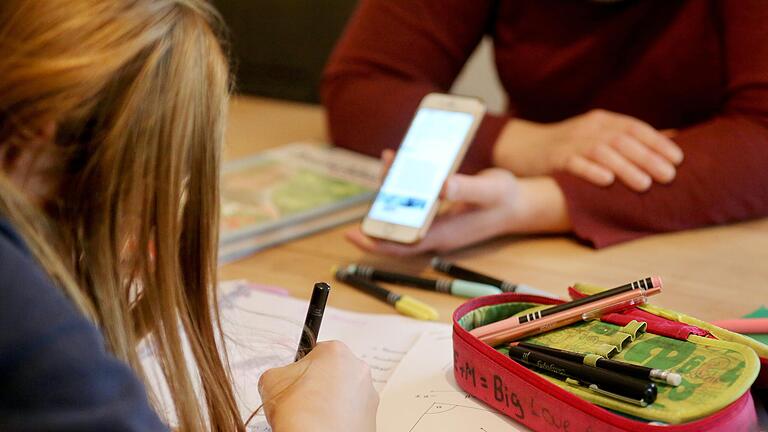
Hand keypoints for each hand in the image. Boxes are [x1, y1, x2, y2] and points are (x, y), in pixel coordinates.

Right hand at [258, 341, 377, 431]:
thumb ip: (279, 371)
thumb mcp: (271, 380)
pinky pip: (353, 413)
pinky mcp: (372, 417)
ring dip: (332, 402)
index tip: (296, 383)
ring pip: (346, 393)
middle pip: (334, 372)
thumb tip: (281, 378)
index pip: (316, 353)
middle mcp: (358, 368)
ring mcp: (368, 393)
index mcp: (335, 351)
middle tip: (304, 401)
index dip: (303, 370)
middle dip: (320, 384)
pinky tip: (326, 426)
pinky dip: (341, 419)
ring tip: (315, 417)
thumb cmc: (299, 411)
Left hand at [348, 168, 569, 255]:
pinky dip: (406, 187)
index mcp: (443, 234)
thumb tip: (441, 186)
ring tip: (389, 162)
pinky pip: (415, 204)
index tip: (353, 234)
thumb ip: (467, 188)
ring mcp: (437, 225)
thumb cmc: (505, 199)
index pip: (402, 245)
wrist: (521, 204)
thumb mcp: (490, 189)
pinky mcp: (440, 214)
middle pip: (397, 228)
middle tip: (378, 174)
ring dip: (393, 192)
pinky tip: (404, 165)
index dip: (376, 242)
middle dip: (380, 208)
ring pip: (405, 214)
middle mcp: (436, 233)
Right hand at [493, 109, 683, 191]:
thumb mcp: (598, 136)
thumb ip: (630, 138)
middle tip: (669, 176)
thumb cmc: (567, 146)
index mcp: (602, 121)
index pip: (635, 128)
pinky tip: (606, 181)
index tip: (679, 159)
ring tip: (644, 185)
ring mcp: (570, 142)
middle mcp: (588, 128)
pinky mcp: (553, 158)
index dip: (658, 143)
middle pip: (622, 140)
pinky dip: (590, 171)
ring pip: (602, 152)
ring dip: (626, 168)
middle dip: (648, 158)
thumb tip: (673, 140)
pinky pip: (573, 163)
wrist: (522, 147)